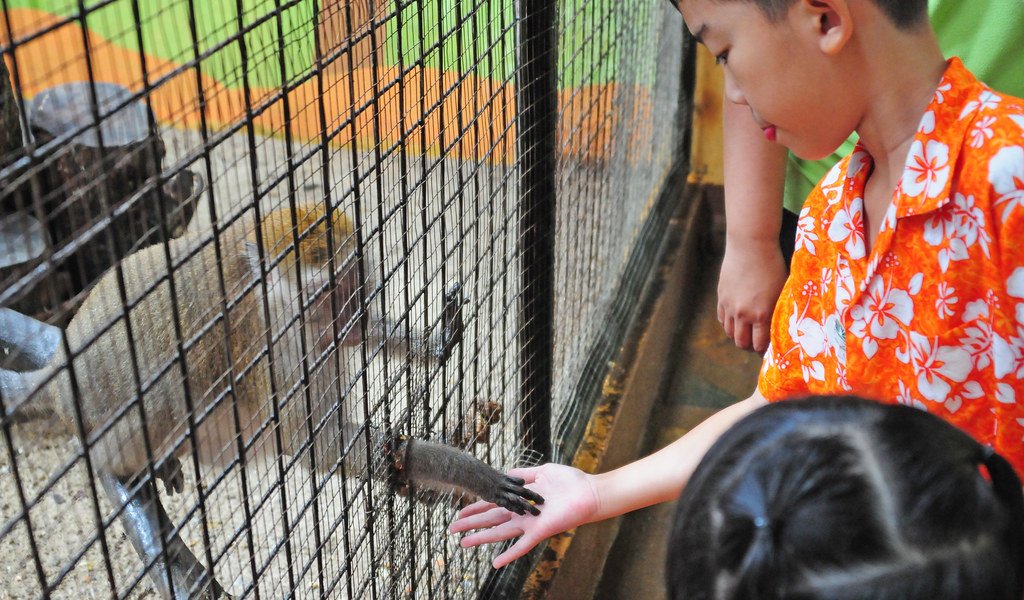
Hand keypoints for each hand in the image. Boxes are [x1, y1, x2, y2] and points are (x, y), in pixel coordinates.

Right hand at [449, 463, 597, 567]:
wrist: (588, 492)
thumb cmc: (569, 482)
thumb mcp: (542, 472)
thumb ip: (523, 476)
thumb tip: (507, 473)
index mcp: (521, 501)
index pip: (493, 504)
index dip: (476, 507)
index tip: (460, 509)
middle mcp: (522, 514)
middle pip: (491, 520)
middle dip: (471, 523)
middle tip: (451, 528)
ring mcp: (529, 524)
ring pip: (499, 533)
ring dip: (481, 538)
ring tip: (462, 543)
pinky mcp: (539, 532)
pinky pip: (522, 547)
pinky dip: (509, 556)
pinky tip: (495, 564)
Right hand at [716, 238, 786, 352]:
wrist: (751, 245)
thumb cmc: (773, 265)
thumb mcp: (782, 290)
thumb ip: (778, 311)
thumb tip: (782, 326)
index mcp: (762, 314)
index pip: (759, 344)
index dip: (764, 350)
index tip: (769, 350)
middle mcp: (743, 314)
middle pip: (741, 342)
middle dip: (750, 347)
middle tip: (757, 345)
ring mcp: (729, 306)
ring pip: (729, 333)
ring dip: (737, 337)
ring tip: (746, 334)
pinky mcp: (721, 297)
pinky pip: (721, 319)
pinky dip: (728, 324)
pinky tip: (736, 322)